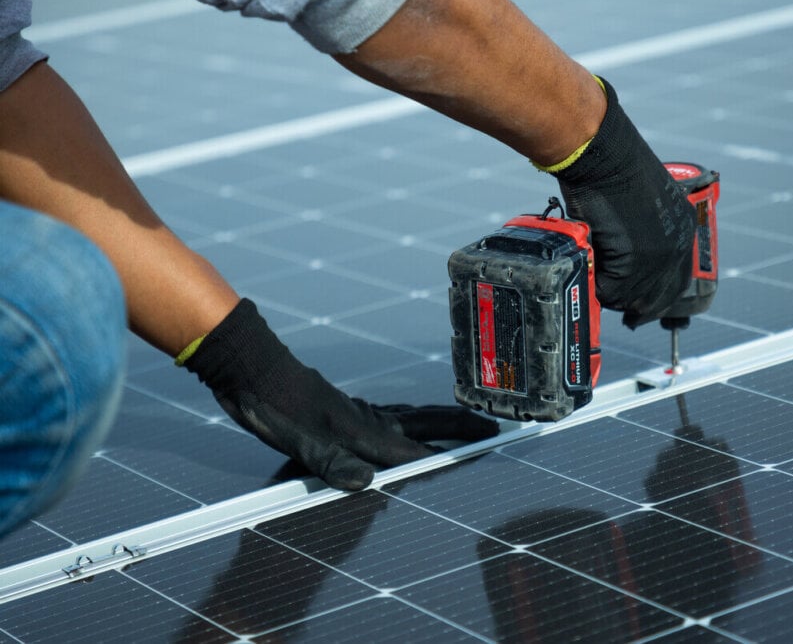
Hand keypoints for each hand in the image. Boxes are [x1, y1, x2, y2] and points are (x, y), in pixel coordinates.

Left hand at [184, 299, 498, 488]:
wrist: (249, 364)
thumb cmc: (269, 402)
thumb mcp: (294, 437)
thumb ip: (329, 461)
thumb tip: (366, 482)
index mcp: (359, 428)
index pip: (413, 451)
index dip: (447, 458)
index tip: (482, 456)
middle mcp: (366, 418)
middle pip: (425, 425)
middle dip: (459, 430)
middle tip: (490, 432)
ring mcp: (357, 410)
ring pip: (411, 419)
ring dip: (440, 424)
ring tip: (465, 428)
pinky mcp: (344, 407)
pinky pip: (390, 417)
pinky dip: (410, 422)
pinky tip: (404, 427)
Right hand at [551, 78, 695, 328]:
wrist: (603, 157)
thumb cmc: (613, 169)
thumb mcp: (643, 201)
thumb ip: (644, 231)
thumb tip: (626, 255)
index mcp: (684, 230)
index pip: (678, 279)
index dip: (659, 295)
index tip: (643, 304)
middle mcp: (678, 248)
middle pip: (658, 297)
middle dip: (637, 304)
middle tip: (622, 308)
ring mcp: (657, 259)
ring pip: (632, 297)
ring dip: (612, 289)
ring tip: (598, 271)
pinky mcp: (634, 265)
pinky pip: (611, 291)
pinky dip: (597, 281)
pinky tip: (592, 260)